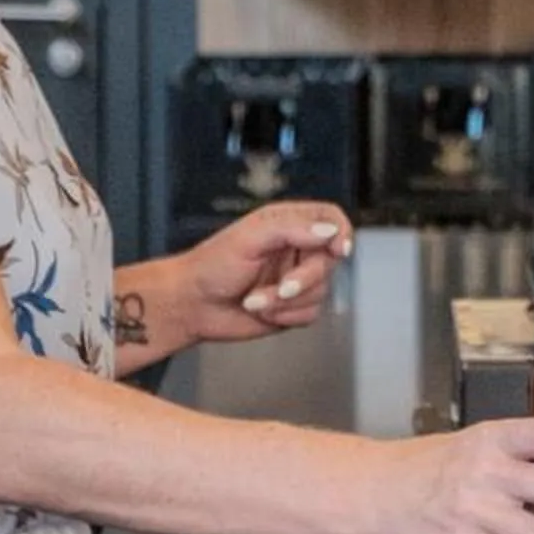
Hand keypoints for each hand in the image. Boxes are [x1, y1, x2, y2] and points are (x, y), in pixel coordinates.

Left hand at [174, 202, 354, 344]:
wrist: (191, 306)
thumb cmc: (210, 266)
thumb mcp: (249, 238)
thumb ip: (291, 229)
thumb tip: (329, 231)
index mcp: (287, 224)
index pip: (330, 218)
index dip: (341, 232)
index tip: (338, 250)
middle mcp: (296, 250)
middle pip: (330, 261)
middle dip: (304, 280)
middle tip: (281, 287)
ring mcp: (296, 279)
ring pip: (321, 292)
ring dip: (286, 302)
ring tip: (255, 299)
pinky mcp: (293, 307)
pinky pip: (310, 314)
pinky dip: (285, 315)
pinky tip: (261, 310)